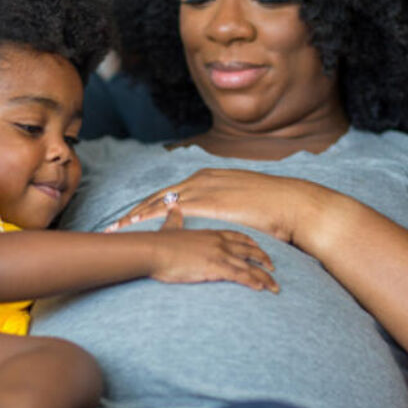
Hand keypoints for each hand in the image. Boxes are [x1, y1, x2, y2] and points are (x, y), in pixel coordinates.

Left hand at [108, 168, 322, 243]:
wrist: (292, 204)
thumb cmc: (273, 208)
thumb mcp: (244, 201)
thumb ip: (227, 206)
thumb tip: (222, 219)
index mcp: (208, 178)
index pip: (172, 193)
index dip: (151, 206)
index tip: (133, 218)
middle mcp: (201, 179)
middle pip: (159, 196)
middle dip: (136, 211)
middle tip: (115, 225)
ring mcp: (203, 188)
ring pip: (159, 202)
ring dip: (136, 216)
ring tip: (117, 229)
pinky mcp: (207, 202)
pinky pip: (170, 211)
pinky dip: (150, 218)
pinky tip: (137, 228)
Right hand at [147, 206, 278, 292]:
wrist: (152, 250)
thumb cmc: (158, 243)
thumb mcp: (170, 228)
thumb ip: (175, 219)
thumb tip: (173, 210)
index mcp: (211, 233)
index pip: (238, 236)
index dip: (251, 243)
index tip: (260, 249)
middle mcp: (219, 242)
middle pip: (249, 250)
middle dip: (264, 259)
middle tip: (274, 268)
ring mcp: (218, 254)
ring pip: (249, 265)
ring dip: (264, 277)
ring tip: (274, 287)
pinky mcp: (214, 267)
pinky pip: (239, 275)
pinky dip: (252, 282)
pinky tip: (261, 288)